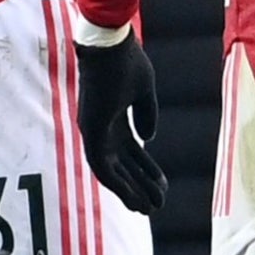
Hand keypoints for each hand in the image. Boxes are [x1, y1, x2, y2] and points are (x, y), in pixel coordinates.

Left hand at [75, 31, 164, 214]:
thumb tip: (149, 140)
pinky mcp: (90, 129)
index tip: (163, 186)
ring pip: (111, 171)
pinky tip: (133, 198)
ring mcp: (93, 129)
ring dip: (129, 190)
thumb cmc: (125, 61)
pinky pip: (101, 165)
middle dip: (140, 186)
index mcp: (113, 117)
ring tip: (147, 210)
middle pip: (122, 165)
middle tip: (157, 206)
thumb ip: (145, 115)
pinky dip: (117, 184)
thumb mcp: (142, 90)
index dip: (147, 170)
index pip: (131, 152)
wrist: (109, 44)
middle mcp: (101, 127)